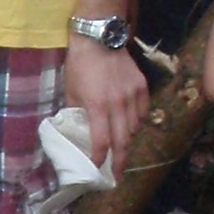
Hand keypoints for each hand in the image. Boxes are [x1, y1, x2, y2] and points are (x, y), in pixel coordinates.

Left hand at [64, 33, 147, 165]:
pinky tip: (129, 124)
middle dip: (120, 161)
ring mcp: (132, 94)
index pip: (102, 141)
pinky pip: (143, 112)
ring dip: (127, 140)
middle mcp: (117, 103)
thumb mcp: (71, 92)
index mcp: (97, 105)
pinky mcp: (142, 86)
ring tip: (121, 149)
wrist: (99, 39)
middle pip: (123, 140)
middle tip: (117, 175)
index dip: (99, 158)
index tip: (96, 167)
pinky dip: (136, 121)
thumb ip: (76, 113)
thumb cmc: (79, 65)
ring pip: (134, 127)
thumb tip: (78, 131)